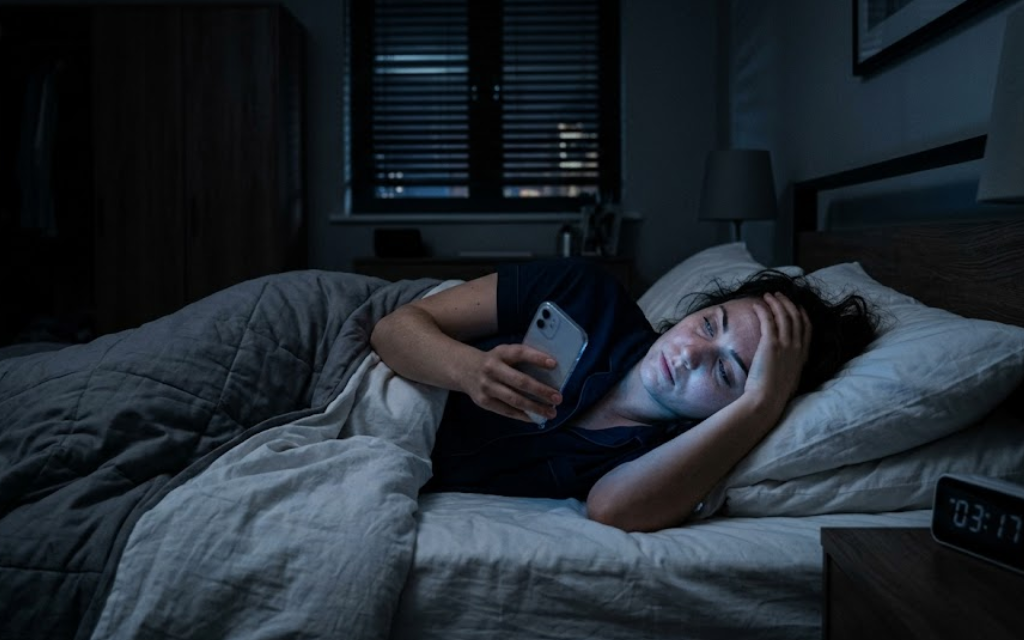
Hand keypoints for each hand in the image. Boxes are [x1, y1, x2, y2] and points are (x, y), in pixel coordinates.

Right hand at [461, 344, 562, 421]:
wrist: (464, 370)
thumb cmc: (494, 361)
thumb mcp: (504, 354)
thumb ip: (522, 359)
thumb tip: (551, 371)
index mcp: (500, 353)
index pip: (520, 353)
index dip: (537, 358)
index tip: (554, 364)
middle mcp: (492, 369)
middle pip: (520, 381)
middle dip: (541, 391)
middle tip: (558, 398)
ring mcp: (487, 387)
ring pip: (514, 400)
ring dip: (535, 408)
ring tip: (551, 412)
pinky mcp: (484, 401)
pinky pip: (506, 411)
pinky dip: (523, 415)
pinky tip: (535, 418)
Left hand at [744, 293, 810, 411]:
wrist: (767, 400)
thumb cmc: (774, 395)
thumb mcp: (789, 378)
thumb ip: (789, 366)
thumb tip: (782, 363)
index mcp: (803, 356)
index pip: (807, 328)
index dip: (802, 314)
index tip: (796, 306)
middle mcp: (797, 348)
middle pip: (796, 317)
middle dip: (788, 303)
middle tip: (778, 295)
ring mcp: (786, 345)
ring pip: (784, 315)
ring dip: (776, 302)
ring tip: (768, 295)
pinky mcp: (771, 344)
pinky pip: (768, 320)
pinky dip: (763, 310)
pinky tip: (756, 305)